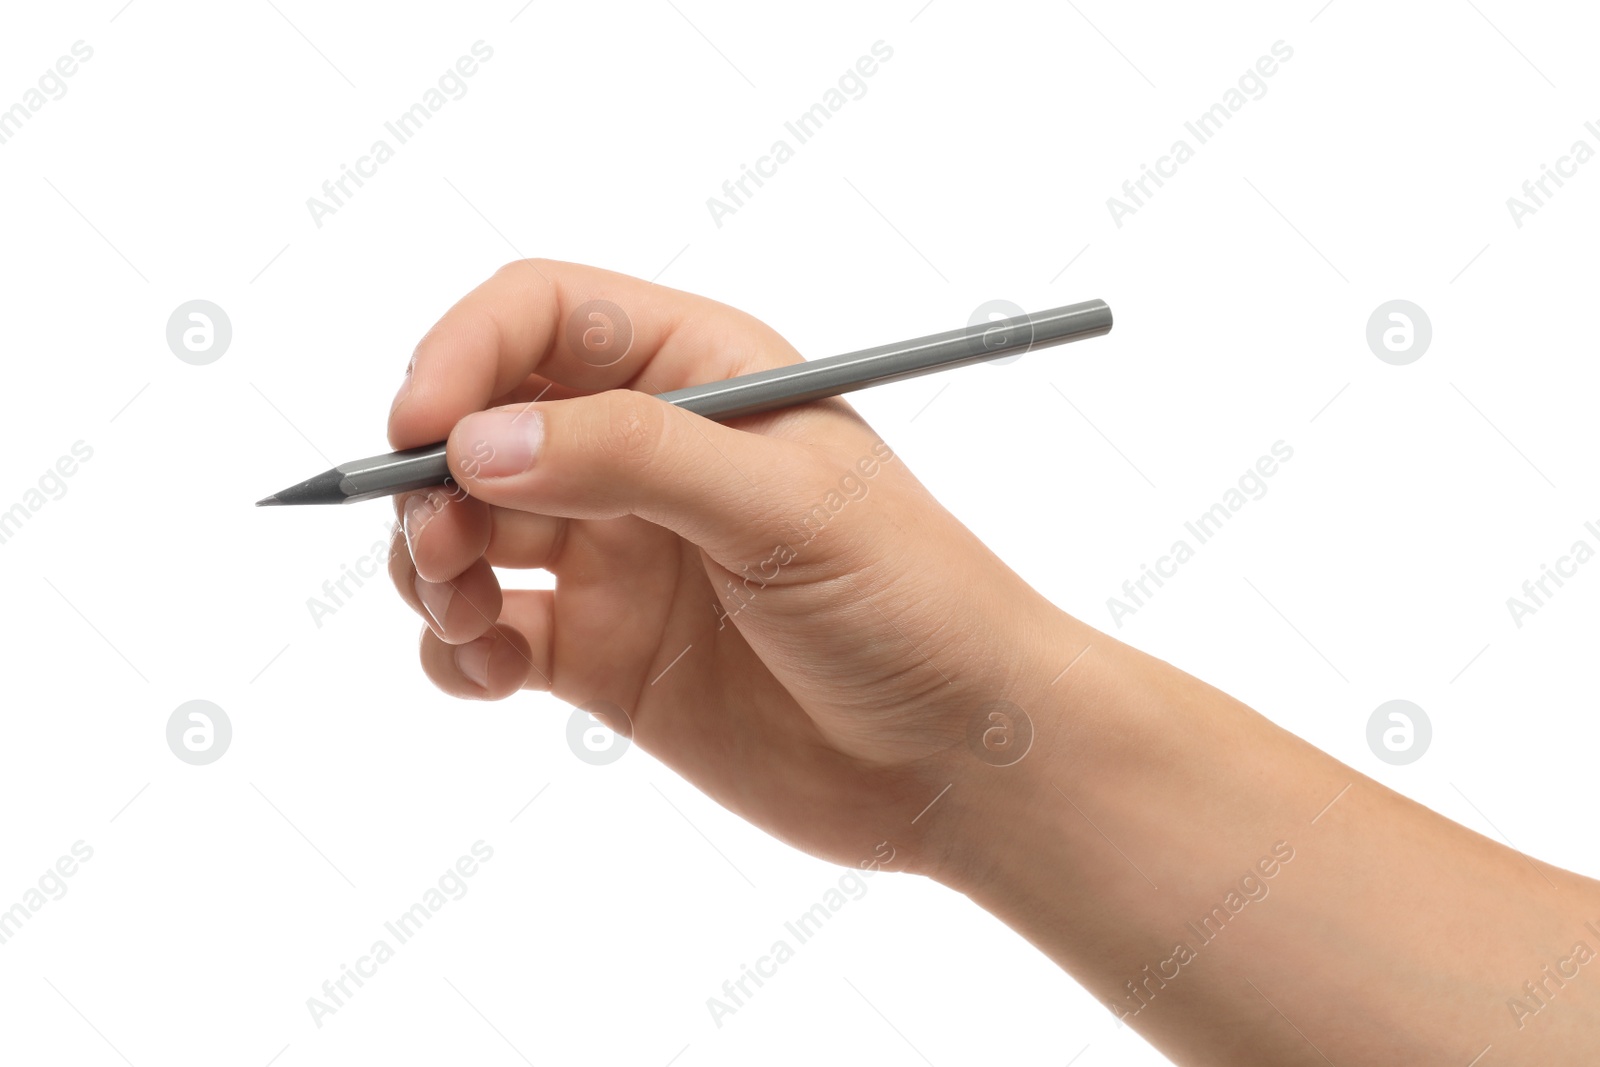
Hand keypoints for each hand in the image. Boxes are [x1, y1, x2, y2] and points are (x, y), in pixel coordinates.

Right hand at [386, 259, 1066, 872]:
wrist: (960, 758)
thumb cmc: (914, 602)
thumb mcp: (784, 507)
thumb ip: (630, 459)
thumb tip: (475, 443)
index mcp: (702, 376)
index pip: (543, 317)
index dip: (463, 355)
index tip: (420, 429)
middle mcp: (647, 455)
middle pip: (482, 423)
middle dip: (432, 477)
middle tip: (442, 545)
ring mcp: (620, 555)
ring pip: (467, 528)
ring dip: (430, 563)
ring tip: (467, 615)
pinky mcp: (605, 653)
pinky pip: (488, 632)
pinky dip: (458, 649)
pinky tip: (496, 673)